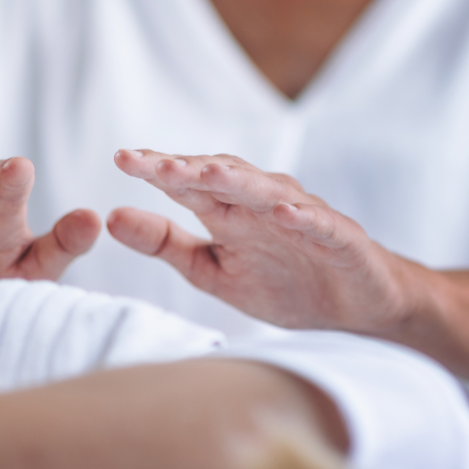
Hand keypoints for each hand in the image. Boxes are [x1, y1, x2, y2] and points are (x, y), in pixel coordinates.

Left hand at [108, 149, 417, 331]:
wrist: (358, 308)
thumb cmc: (287, 284)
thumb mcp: (213, 271)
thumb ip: (166, 245)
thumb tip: (110, 217)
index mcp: (231, 212)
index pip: (190, 183)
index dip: (158, 170)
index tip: (121, 159)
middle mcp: (264, 205)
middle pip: (223, 178)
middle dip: (188, 168)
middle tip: (150, 162)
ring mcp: (304, 217)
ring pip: (267, 191)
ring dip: (237, 180)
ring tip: (204, 171)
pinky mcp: (340, 237)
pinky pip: (319, 223)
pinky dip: (302, 215)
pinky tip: (281, 211)